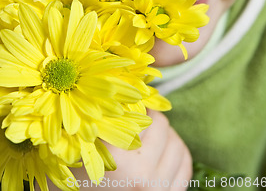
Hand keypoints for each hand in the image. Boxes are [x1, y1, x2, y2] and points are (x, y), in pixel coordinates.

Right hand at [41, 111, 191, 189]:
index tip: (130, 101)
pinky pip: (185, 164)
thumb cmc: (80, 176)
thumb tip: (122, 85)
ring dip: (166, 134)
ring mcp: (159, 189)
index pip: (140, 114)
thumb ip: (101, 123)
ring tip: (150, 135)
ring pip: (177, 143)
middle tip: (139, 117)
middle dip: (151, 117)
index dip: (136, 103)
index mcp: (118, 159)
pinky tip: (163, 151)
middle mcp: (142, 175)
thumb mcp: (83, 148)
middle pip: (161, 125)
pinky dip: (177, 152)